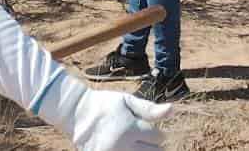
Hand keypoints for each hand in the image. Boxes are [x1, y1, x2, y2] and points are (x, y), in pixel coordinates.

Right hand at [41, 75, 171, 150]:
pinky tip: (127, 148)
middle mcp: (122, 145)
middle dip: (152, 146)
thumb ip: (149, 109)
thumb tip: (173, 109)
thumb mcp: (126, 101)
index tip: (146, 128)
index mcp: (130, 128)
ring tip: (133, 144)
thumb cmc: (104, 104)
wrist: (75, 113)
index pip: (158, 137)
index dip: (156, 133)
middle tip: (142, 139)